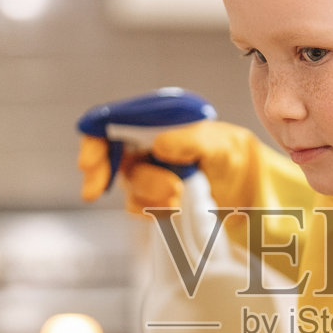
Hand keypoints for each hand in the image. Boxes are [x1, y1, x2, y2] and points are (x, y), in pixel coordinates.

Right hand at [78, 121, 261, 214]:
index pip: (110, 124)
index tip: (89, 163)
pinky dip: (154, 210)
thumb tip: (159, 146)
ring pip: (129, 186)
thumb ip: (192, 140)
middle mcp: (143, 147)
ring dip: (148, 192)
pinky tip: (175, 206)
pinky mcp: (152, 199)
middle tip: (96, 192)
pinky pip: (140, 208)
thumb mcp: (219, 144)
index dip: (93, 142)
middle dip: (101, 174)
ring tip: (177, 193)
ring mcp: (146, 174)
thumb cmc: (228, 154)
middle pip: (107, 158)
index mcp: (152, 123)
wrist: (244, 185)